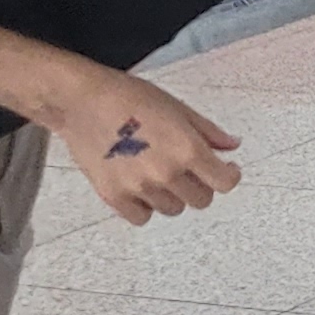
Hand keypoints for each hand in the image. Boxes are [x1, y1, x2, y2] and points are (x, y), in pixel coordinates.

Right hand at [43, 71, 243, 224]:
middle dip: (199, 185)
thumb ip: (208, 131)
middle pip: (201, 200)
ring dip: (172, 196)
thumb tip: (233, 147)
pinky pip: (142, 217)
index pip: (224, 183)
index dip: (229, 176)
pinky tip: (139, 186)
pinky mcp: (114, 197)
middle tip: (186, 169)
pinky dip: (145, 207)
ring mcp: (139, 188)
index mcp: (187, 149)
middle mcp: (166, 173)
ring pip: (172, 209)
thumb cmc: (131, 97)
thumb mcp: (178, 108)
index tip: (226, 169)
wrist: (81, 102)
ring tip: (156, 171)